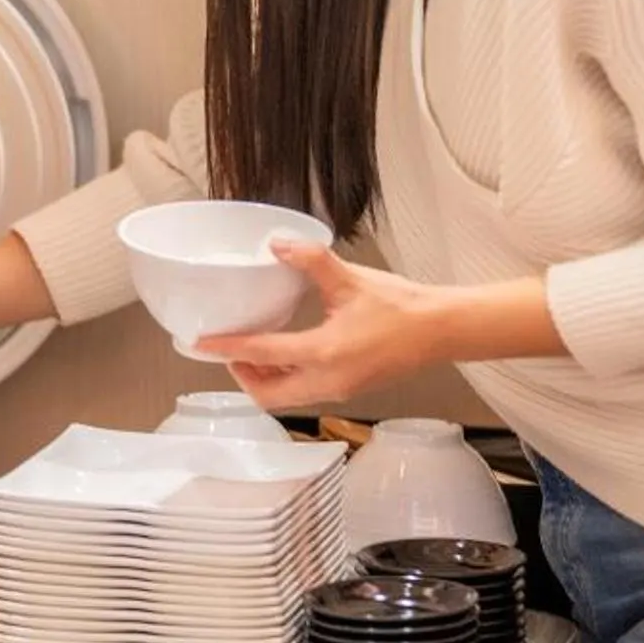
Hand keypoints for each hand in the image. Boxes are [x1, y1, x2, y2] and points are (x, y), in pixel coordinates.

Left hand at [199, 240, 457, 409]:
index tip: (202, 342)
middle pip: (268, 395)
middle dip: (243, 376)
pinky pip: (305, 393)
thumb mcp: (351, 279)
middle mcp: (327, 381)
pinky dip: (286, 380)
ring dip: (264, 380)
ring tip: (251, 353)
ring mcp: (339, 390)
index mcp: (324, 354)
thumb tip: (277, 244)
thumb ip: (311, 261)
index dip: (227, 347)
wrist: (441, 330)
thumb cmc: (403, 308)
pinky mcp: (349, 390)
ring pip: (287, 398)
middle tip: (227, 351)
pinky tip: (285, 356)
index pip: (262, 354)